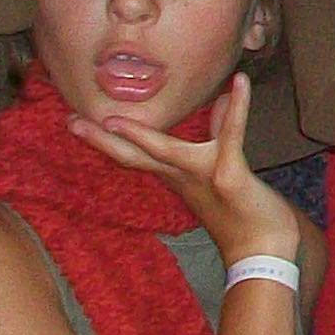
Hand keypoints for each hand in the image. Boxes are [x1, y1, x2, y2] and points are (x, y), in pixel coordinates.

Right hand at [69, 74, 303, 272]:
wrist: (264, 253)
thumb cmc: (247, 211)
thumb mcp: (226, 165)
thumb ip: (221, 130)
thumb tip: (224, 98)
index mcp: (176, 175)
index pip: (134, 155)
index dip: (105, 139)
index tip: (76, 122)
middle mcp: (183, 176)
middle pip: (134, 157)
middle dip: (101, 140)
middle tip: (69, 121)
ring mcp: (204, 175)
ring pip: (167, 152)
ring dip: (141, 136)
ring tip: (115, 117)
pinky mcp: (230, 173)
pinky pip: (232, 135)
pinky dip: (238, 107)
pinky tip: (241, 82)